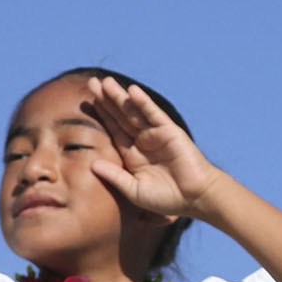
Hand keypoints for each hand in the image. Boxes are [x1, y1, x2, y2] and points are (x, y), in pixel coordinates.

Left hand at [82, 76, 223, 220]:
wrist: (196, 198)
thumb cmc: (167, 198)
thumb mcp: (134, 190)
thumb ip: (114, 177)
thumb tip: (92, 164)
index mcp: (133, 154)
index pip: (113, 130)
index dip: (101, 115)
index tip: (85, 101)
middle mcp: (143, 141)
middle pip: (120, 116)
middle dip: (106, 100)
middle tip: (91, 82)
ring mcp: (156, 134)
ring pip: (134, 112)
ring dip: (120, 97)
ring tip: (105, 82)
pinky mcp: (170, 131)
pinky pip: (154, 114)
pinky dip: (143, 103)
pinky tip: (132, 91)